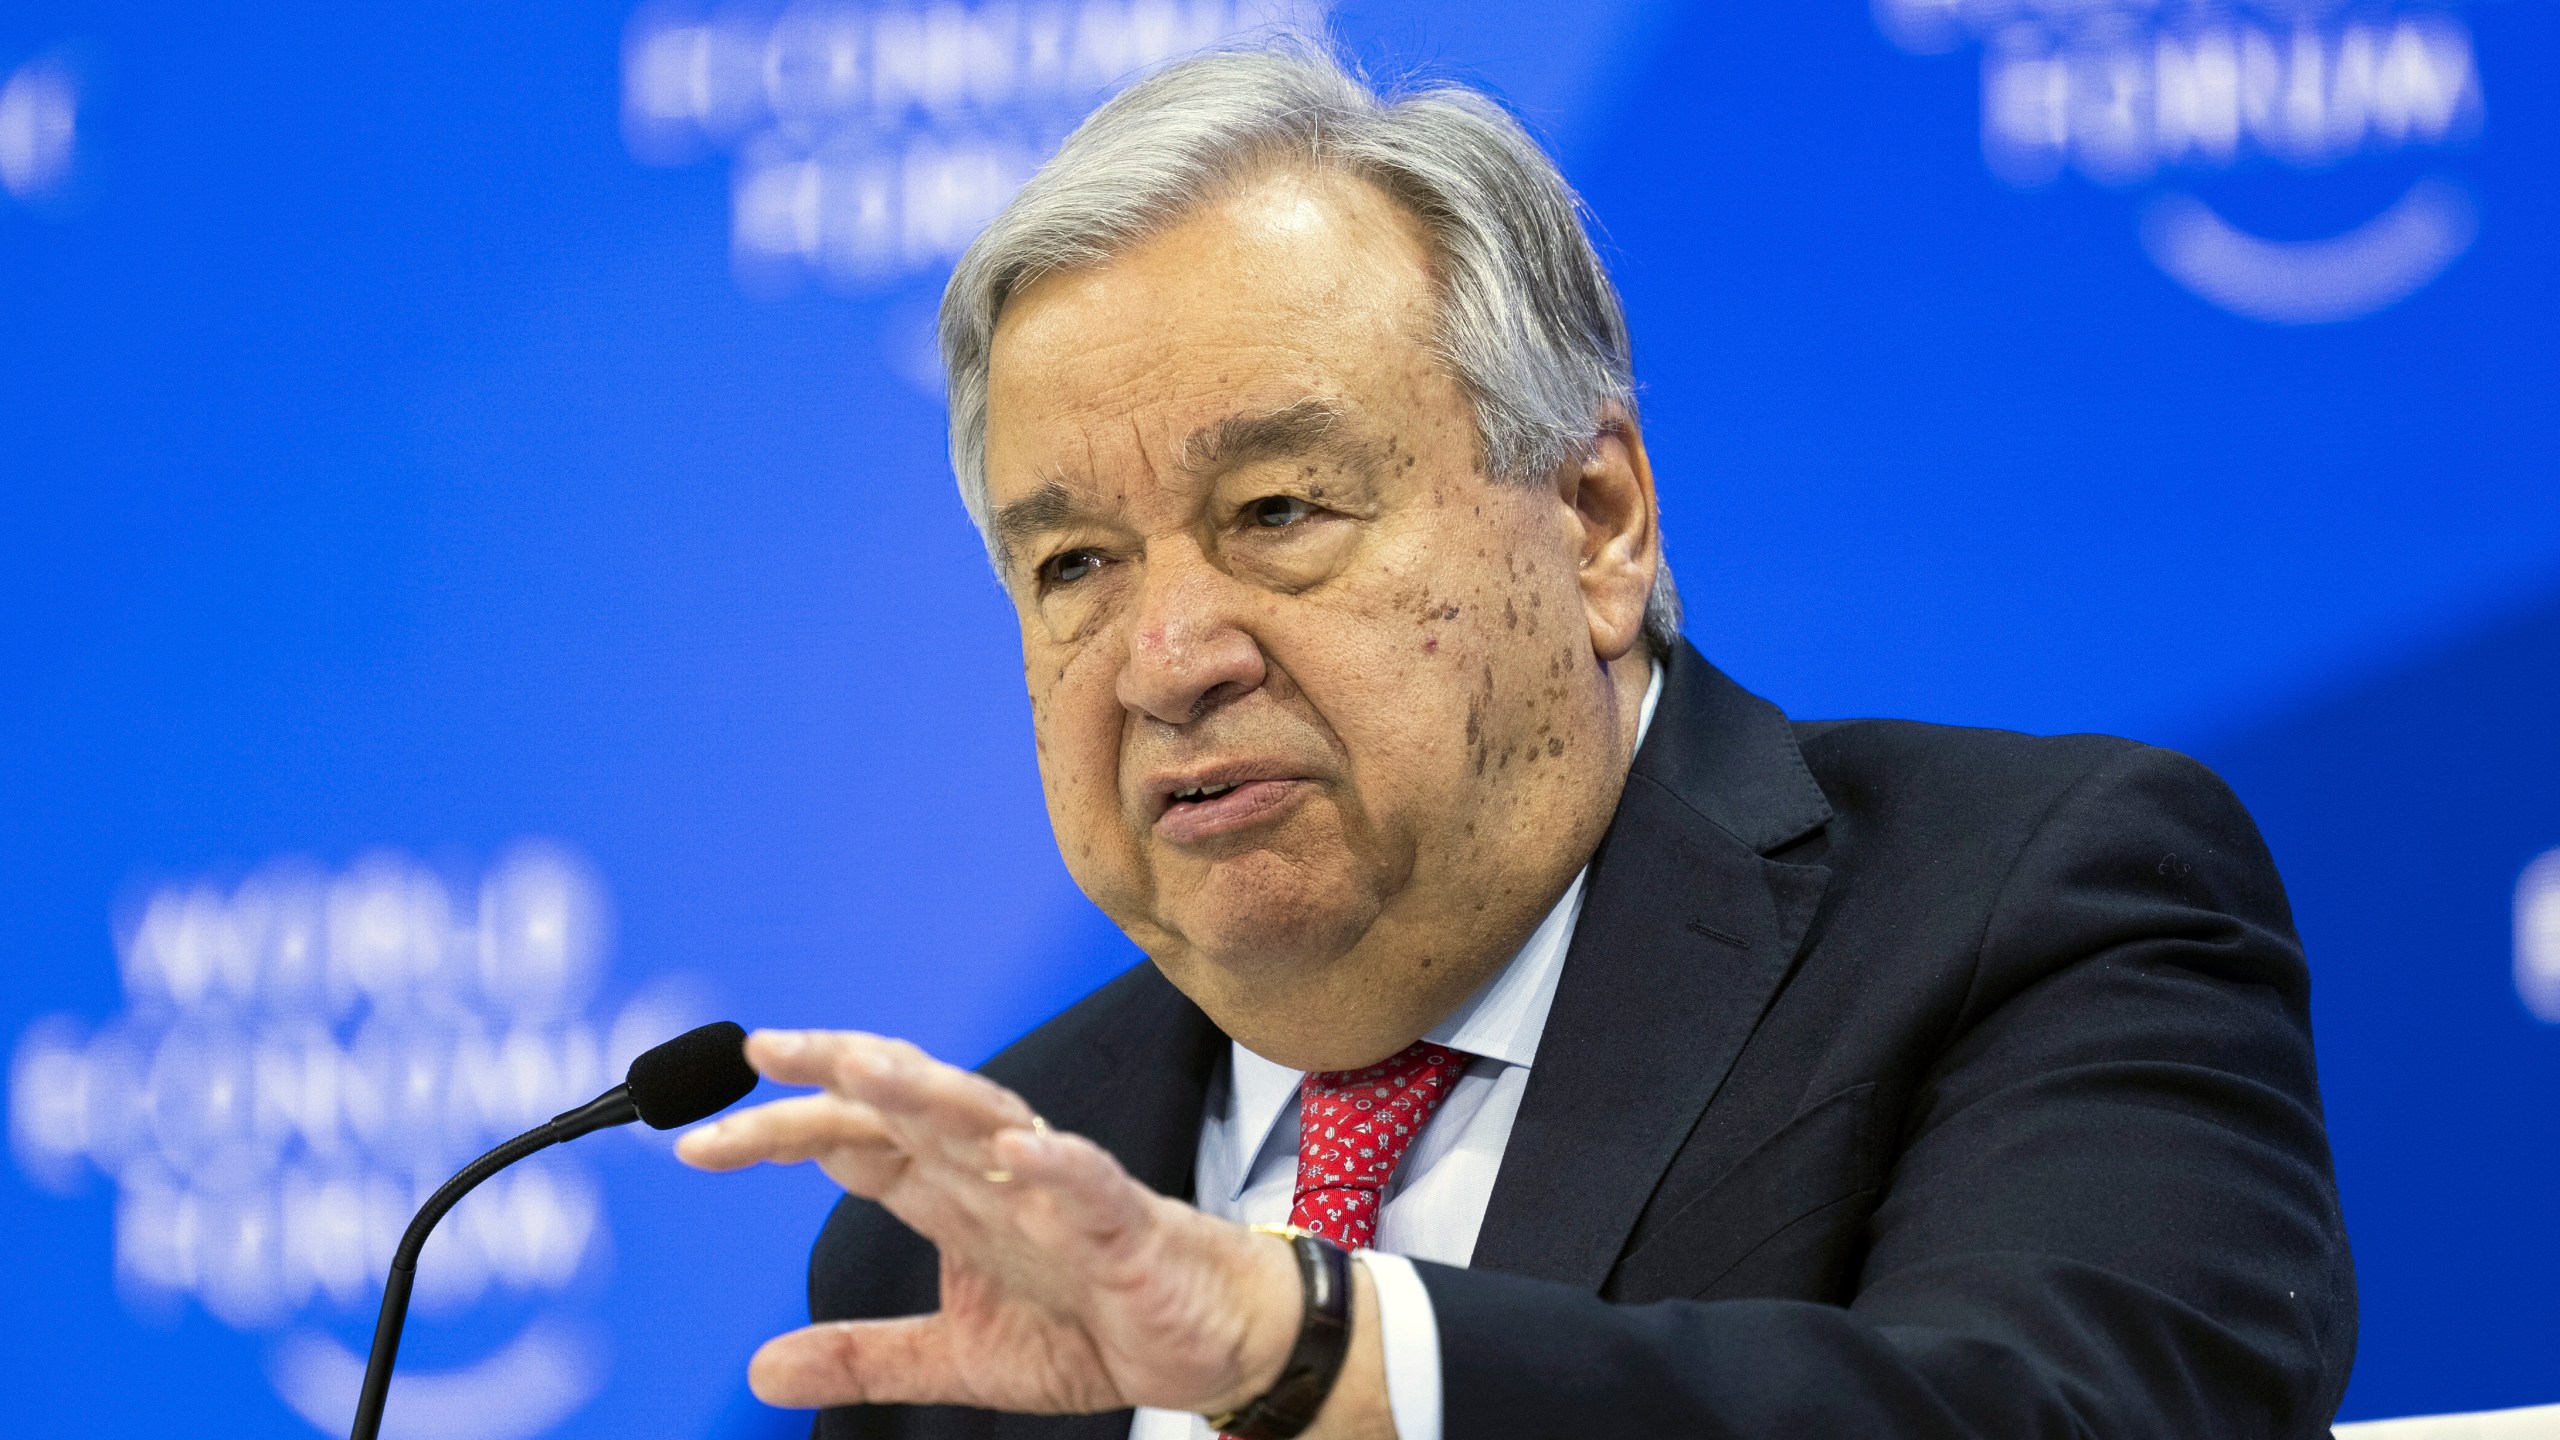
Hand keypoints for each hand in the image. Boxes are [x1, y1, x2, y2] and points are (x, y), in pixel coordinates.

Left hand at [676, 1029, 1315, 1417]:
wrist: (1211, 1340)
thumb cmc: (1094, 1323)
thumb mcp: (956, 1358)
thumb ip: (865, 1355)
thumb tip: (760, 1368)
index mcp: (953, 1195)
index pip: (854, 1143)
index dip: (778, 1133)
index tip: (695, 1145)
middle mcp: (995, 1174)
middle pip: (905, 1106)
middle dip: (835, 1073)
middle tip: (761, 1051)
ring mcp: (1059, 1192)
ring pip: (986, 1119)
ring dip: (926, 1089)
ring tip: (863, 1068)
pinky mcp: (1124, 1225)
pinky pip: (1088, 1184)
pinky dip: (1054, 1165)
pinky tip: (1016, 1154)